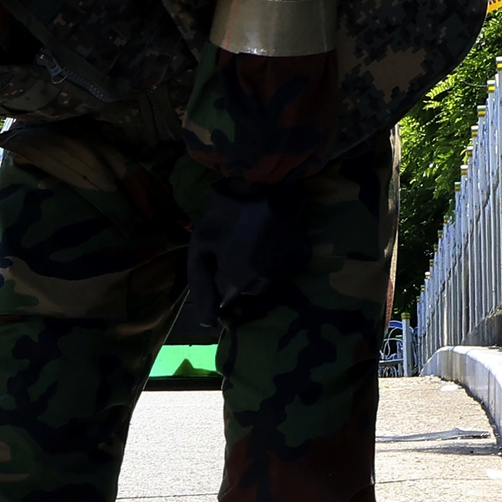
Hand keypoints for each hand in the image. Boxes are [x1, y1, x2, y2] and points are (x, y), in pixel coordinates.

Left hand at [187, 183, 294, 321]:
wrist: (266, 180)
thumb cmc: (225, 211)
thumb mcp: (200, 246)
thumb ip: (201, 285)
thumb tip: (206, 322)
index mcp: (238, 280)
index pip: (224, 300)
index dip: (216, 280)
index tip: (215, 261)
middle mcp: (266, 281)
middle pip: (245, 293)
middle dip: (235, 278)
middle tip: (231, 248)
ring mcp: (286, 269)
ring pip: (266, 284)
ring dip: (254, 272)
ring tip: (249, 243)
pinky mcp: (302, 255)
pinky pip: (283, 269)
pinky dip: (273, 261)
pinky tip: (268, 239)